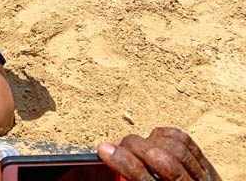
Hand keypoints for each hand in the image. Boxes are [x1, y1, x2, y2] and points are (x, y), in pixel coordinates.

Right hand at [97, 127, 221, 180]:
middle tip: (116, 145)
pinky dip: (166, 135)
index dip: (122, 161)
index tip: (103, 149)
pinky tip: (154, 140)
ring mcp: (203, 179)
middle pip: (159, 158)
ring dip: (148, 140)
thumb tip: (113, 170)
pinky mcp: (208, 168)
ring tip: (134, 145)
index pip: (144, 180)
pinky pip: (185, 140)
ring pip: (174, 147)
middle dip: (133, 146)